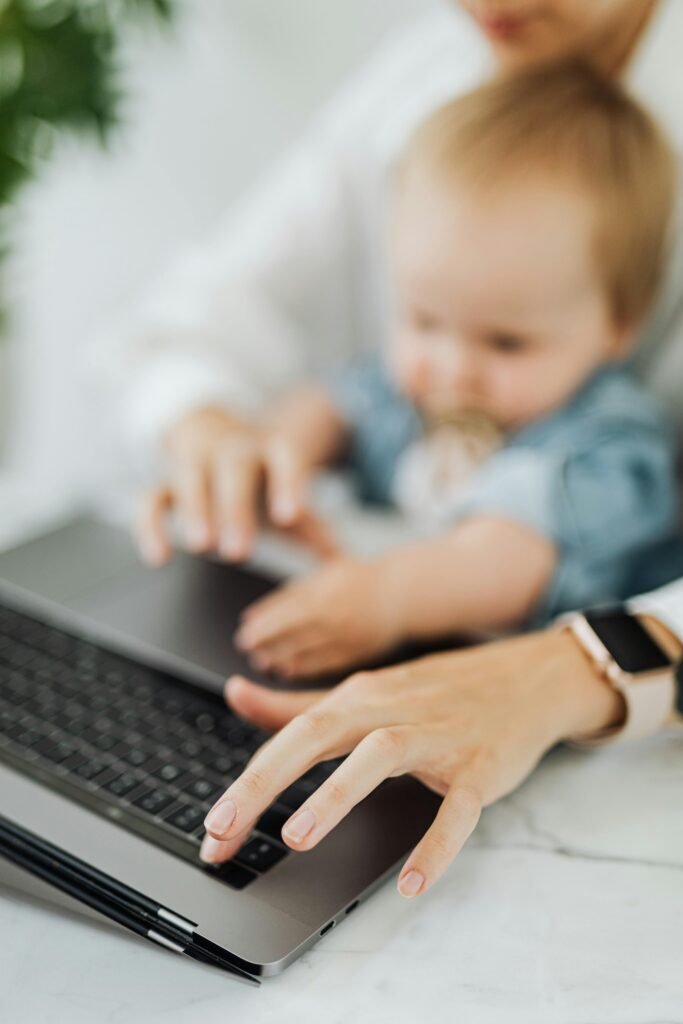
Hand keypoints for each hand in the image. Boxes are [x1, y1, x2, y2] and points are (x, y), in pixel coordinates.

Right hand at [136, 406, 336, 564]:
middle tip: (237, 551)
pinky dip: (151, 524)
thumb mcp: (290, 497)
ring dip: (194, 509)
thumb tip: (346, 567)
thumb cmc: (262, 480)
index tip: (289, 516)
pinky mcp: (165, 481)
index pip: (285, 456)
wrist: (219, 439)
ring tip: (199, 545)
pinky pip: (150, 497)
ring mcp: (196, 461)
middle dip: (235, 506)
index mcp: (272, 451)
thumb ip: (316, 530)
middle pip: (234, 465)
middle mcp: (234, 449)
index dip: (288, 482)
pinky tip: (159, 557)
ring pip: (190, 474)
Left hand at [200, 629, 623, 895]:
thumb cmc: (440, 691)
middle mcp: (391, 710)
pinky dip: (435, 844)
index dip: (248, 780)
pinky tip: (411, 883)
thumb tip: (235, 694)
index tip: (214, 828)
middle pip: (319, 733)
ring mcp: (437, 736)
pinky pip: (457, 808)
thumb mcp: (369, 691)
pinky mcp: (478, 768)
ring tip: (296, 838)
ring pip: (380, 755)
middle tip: (224, 829)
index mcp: (360, 697)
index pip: (292, 734)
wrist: (528, 679)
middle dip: (266, 781)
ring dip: (336, 793)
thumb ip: (300, 703)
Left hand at [235, 557, 402, 677]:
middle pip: (290, 627)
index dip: (262, 617)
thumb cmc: (357, 580)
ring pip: (304, 648)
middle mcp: (333, 611)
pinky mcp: (356, 652)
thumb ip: (292, 590)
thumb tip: (256, 614)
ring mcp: (345, 633)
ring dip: (279, 655)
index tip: (245, 625)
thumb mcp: (325, 569)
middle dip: (264, 638)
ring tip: (261, 660)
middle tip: (245, 646)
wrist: (401, 593)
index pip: (284, 605)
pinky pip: (324, 663)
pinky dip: (303, 667)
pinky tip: (287, 669)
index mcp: (324, 588)